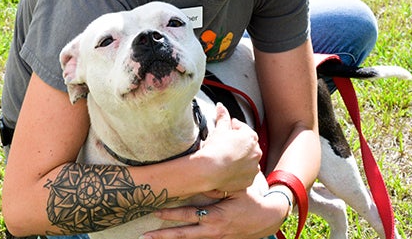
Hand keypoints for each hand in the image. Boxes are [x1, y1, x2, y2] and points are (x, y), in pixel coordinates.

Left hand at [142, 185, 285, 238]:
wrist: (267, 219)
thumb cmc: (250, 201)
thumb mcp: (235, 190)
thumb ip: (217, 186)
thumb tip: (200, 178)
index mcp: (216, 217)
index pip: (188, 216)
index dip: (171, 214)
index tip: (155, 211)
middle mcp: (213, 231)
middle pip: (183, 235)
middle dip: (163, 236)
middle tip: (145, 235)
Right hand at [197, 103, 261, 192]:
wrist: (210, 170)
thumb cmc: (215, 148)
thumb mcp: (219, 129)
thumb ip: (222, 116)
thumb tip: (221, 106)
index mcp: (251, 136)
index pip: (242, 128)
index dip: (232, 128)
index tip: (226, 130)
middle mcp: (256, 152)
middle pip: (247, 145)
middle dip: (238, 144)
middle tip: (224, 144)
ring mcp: (253, 167)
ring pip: (248, 160)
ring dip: (240, 158)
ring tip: (226, 158)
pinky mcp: (249, 180)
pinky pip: (245, 174)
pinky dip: (239, 172)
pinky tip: (228, 170)